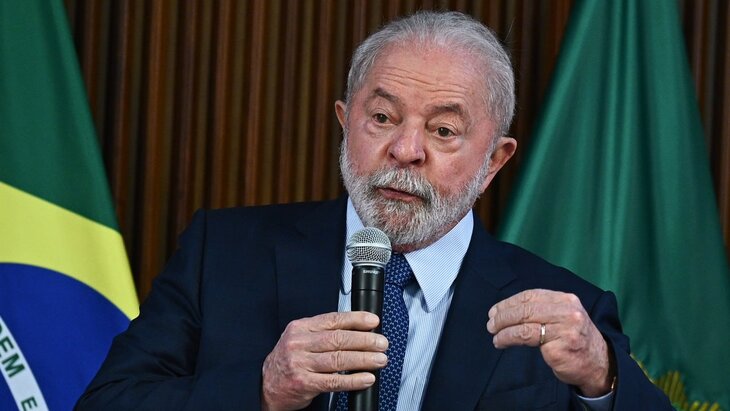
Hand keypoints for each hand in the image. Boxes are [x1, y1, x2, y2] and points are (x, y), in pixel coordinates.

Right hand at [261, 311, 388, 410]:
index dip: (356, 319)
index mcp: (300, 328)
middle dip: (364, 340)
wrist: (266, 385)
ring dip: (363, 359)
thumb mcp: (300, 339)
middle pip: (338, 339)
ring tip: (380, 359)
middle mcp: (299, 344)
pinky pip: (333, 381)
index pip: (333, 320)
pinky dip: (353, 380)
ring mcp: (300, 364)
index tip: (373, 321)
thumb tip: (358, 331)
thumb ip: (323, 333)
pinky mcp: (304, 383)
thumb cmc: (289, 360)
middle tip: (382, 343)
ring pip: (338, 359)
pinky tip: (366, 378)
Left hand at [486, 289, 613, 396]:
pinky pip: (529, 340)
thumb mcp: (562, 317)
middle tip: (490, 324)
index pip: (531, 296)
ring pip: (525, 324)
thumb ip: (541, 309)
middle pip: (526, 309)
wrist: (598, 363)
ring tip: (494, 335)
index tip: (494, 311)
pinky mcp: (560, 347)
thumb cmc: (573, 339)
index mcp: (566, 300)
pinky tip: (502, 342)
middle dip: (503, 316)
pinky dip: (510, 339)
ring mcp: (565, 329)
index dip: (509, 302)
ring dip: (504, 329)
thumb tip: (506, 310)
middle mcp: (567, 311)